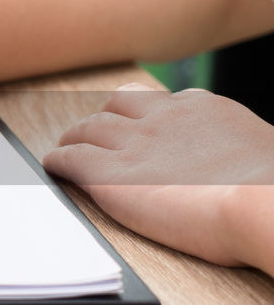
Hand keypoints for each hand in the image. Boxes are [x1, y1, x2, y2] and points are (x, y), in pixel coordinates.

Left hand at [43, 83, 273, 269]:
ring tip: (68, 150)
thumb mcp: (258, 154)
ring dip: (75, 139)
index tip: (137, 126)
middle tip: (93, 137)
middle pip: (116, 105)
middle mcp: (163, 117)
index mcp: (202, 109)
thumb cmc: (272, 191)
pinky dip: (59, 160)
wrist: (266, 202)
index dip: (142, 115)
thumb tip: (237, 168)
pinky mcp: (109, 171)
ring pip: (87, 128)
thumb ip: (233, 152)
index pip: (159, 102)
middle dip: (103, 120)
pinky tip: (54, 167)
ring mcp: (133, 142)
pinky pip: (70, 157)